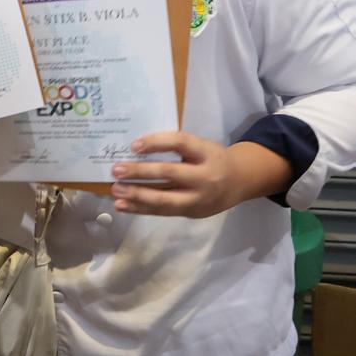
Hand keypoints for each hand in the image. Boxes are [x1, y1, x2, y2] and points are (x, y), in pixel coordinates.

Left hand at [110, 132, 291, 218]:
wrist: (240, 183)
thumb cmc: (211, 159)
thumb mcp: (200, 146)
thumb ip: (175, 146)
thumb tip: (133, 149)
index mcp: (206, 153)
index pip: (181, 143)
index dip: (157, 143)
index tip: (133, 145)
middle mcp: (205, 177)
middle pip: (170, 173)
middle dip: (140, 172)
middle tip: (117, 170)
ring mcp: (198, 198)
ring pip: (165, 199)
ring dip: (136, 195)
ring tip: (115, 190)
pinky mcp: (191, 212)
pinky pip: (162, 212)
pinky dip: (140, 208)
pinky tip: (122, 204)